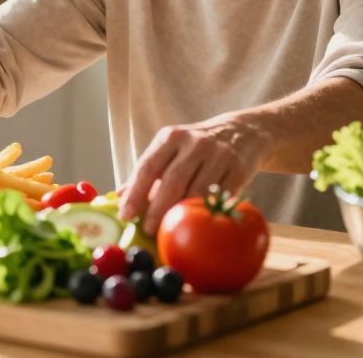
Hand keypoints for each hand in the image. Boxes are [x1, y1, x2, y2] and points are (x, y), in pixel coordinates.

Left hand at [117, 115, 270, 234]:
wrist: (243, 132)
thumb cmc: (197, 148)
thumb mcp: (171, 150)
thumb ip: (147, 172)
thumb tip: (119, 196)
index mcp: (171, 137)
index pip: (148, 166)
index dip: (136, 192)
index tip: (125, 215)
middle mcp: (194, 143)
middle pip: (173, 179)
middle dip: (158, 208)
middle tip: (148, 230)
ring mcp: (219, 155)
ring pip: (198, 191)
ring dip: (183, 214)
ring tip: (172, 231)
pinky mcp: (239, 169)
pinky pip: (221, 197)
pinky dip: (209, 213)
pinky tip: (200, 226)